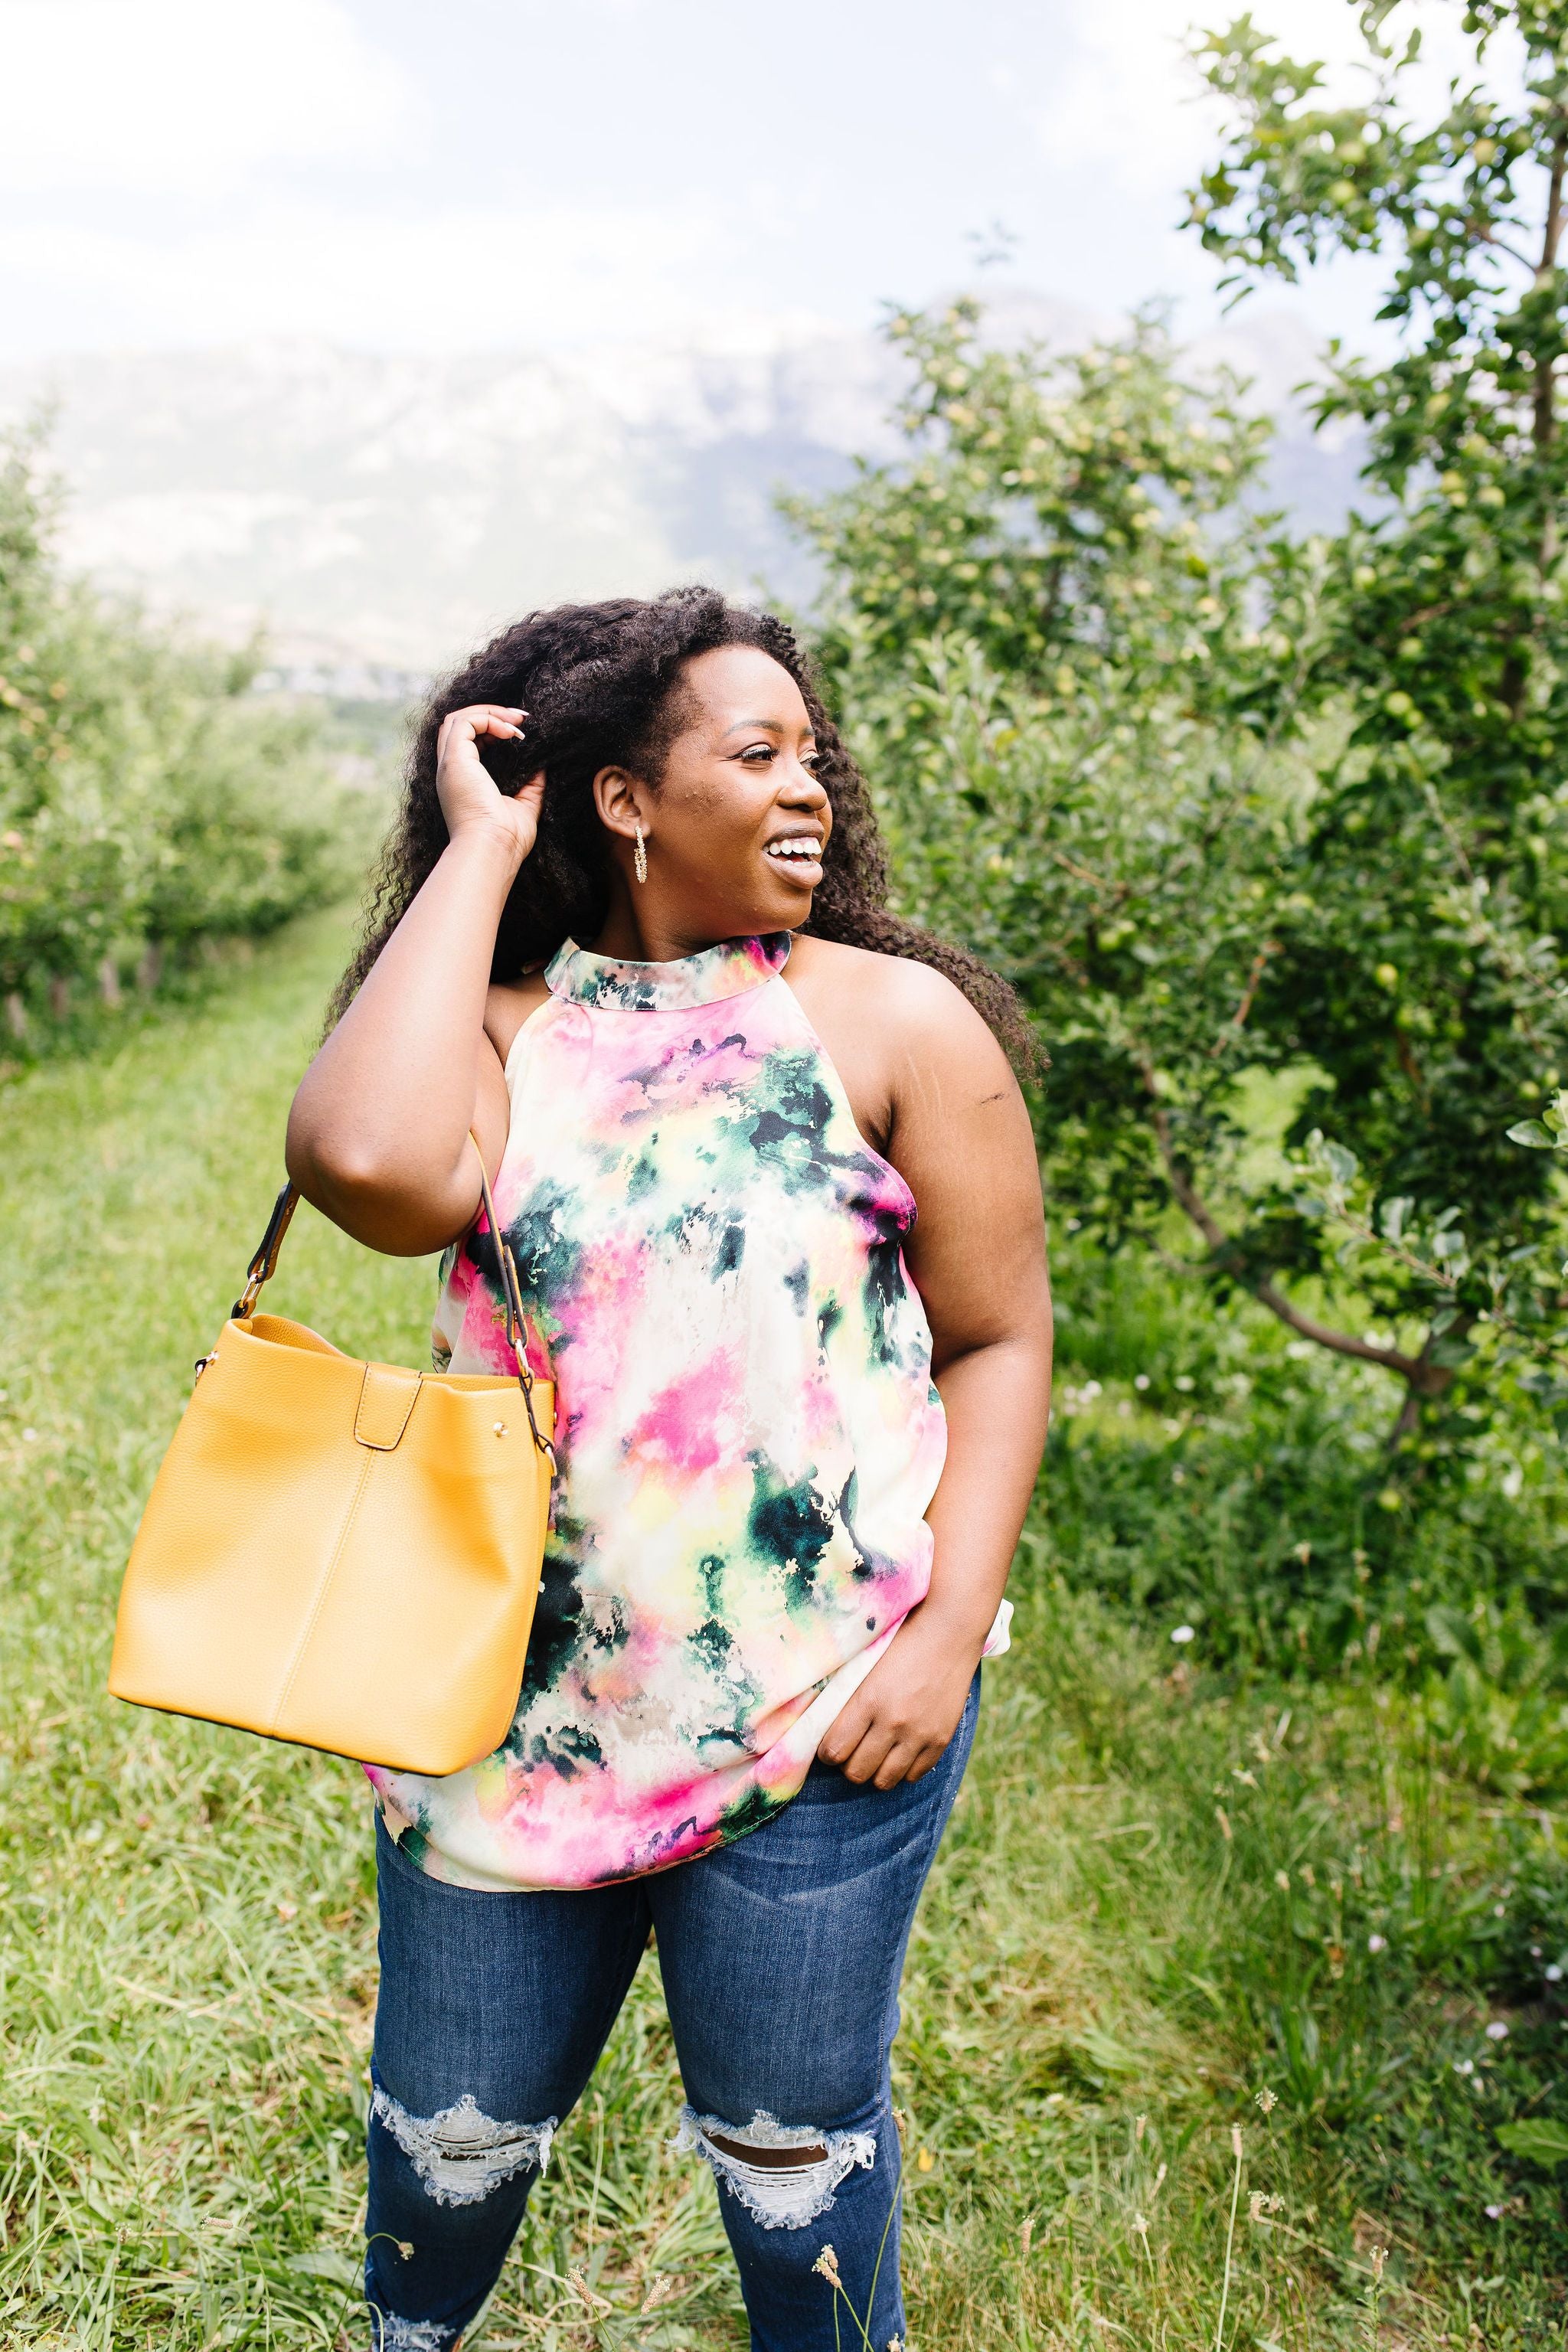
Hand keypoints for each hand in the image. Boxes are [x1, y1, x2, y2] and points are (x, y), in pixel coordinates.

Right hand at [435, 704, 544, 864]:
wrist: (493, 850)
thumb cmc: (507, 838)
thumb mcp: (524, 804)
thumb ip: (531, 782)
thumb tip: (543, 764)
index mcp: (463, 780)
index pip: (468, 741)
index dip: (491, 727)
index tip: (520, 731)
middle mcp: (452, 770)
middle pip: (458, 724)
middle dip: (490, 713)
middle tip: (521, 718)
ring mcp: (450, 764)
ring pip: (457, 718)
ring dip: (489, 712)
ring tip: (518, 720)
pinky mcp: (454, 760)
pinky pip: (465, 722)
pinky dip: (489, 719)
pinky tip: (511, 732)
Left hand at [815, 1605, 979, 1787]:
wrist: (949, 1632)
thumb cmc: (901, 1642)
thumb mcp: (866, 1666)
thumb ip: (847, 1698)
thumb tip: (824, 1729)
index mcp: (868, 1700)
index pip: (834, 1750)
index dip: (827, 1752)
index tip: (830, 1745)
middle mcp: (893, 1722)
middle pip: (856, 1772)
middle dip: (848, 1765)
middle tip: (852, 1750)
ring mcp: (919, 1734)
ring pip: (884, 1781)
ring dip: (875, 1771)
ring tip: (876, 1754)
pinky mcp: (941, 1740)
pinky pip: (914, 1775)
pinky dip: (903, 1769)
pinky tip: (900, 1750)